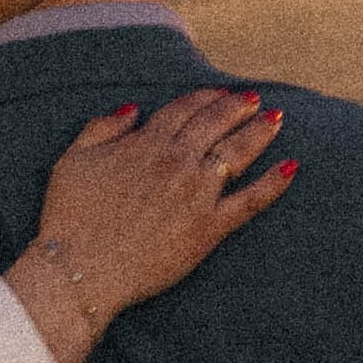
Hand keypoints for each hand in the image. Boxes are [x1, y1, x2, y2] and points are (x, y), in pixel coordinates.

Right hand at [8, 89, 292, 362]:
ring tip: (276, 118)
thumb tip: (134, 108)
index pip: (183, 110)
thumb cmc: (69, 217)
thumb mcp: (73, 160)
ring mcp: (196, 194)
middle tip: (254, 99)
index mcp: (144, 143)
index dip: (205, 98)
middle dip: (237, 107)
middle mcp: (175, 161)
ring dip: (259, 132)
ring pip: (237, 153)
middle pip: (215, 124)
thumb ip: (102, 127)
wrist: (80, 269)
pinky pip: (250, 200)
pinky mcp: (209, 228)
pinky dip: (274, 182)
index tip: (219, 93)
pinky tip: (292, 166)